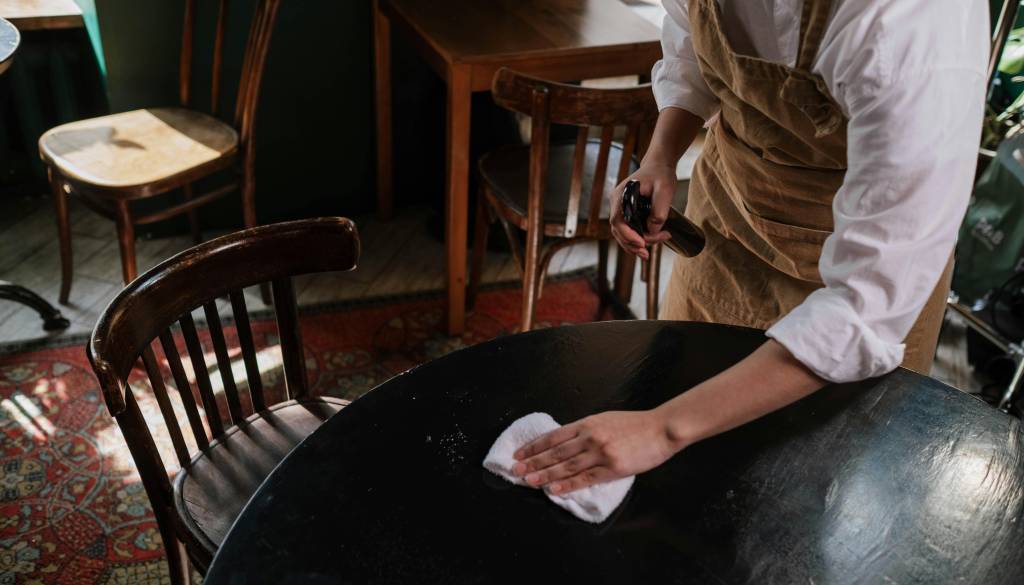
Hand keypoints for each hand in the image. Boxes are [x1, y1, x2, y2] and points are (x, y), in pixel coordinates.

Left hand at [511, 410, 683, 494]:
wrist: (661, 429)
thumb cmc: (635, 424)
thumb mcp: (606, 420)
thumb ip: (586, 430)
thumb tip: (565, 443)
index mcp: (587, 423)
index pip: (553, 436)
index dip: (534, 446)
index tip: (520, 453)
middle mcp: (590, 437)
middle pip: (554, 452)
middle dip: (533, 462)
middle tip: (516, 470)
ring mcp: (600, 452)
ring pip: (566, 466)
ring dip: (545, 475)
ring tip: (529, 481)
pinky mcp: (612, 468)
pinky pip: (584, 478)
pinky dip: (567, 485)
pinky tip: (553, 490)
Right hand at [609, 161, 676, 260]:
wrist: (658, 166)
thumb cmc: (661, 174)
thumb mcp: (665, 190)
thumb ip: (659, 210)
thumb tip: (652, 231)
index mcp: (621, 195)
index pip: (618, 221)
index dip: (628, 235)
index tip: (642, 243)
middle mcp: (616, 203)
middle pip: (618, 230)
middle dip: (632, 244)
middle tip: (648, 253)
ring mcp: (619, 208)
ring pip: (621, 234)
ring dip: (633, 246)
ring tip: (647, 254)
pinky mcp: (626, 213)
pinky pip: (626, 230)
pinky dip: (634, 240)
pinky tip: (644, 247)